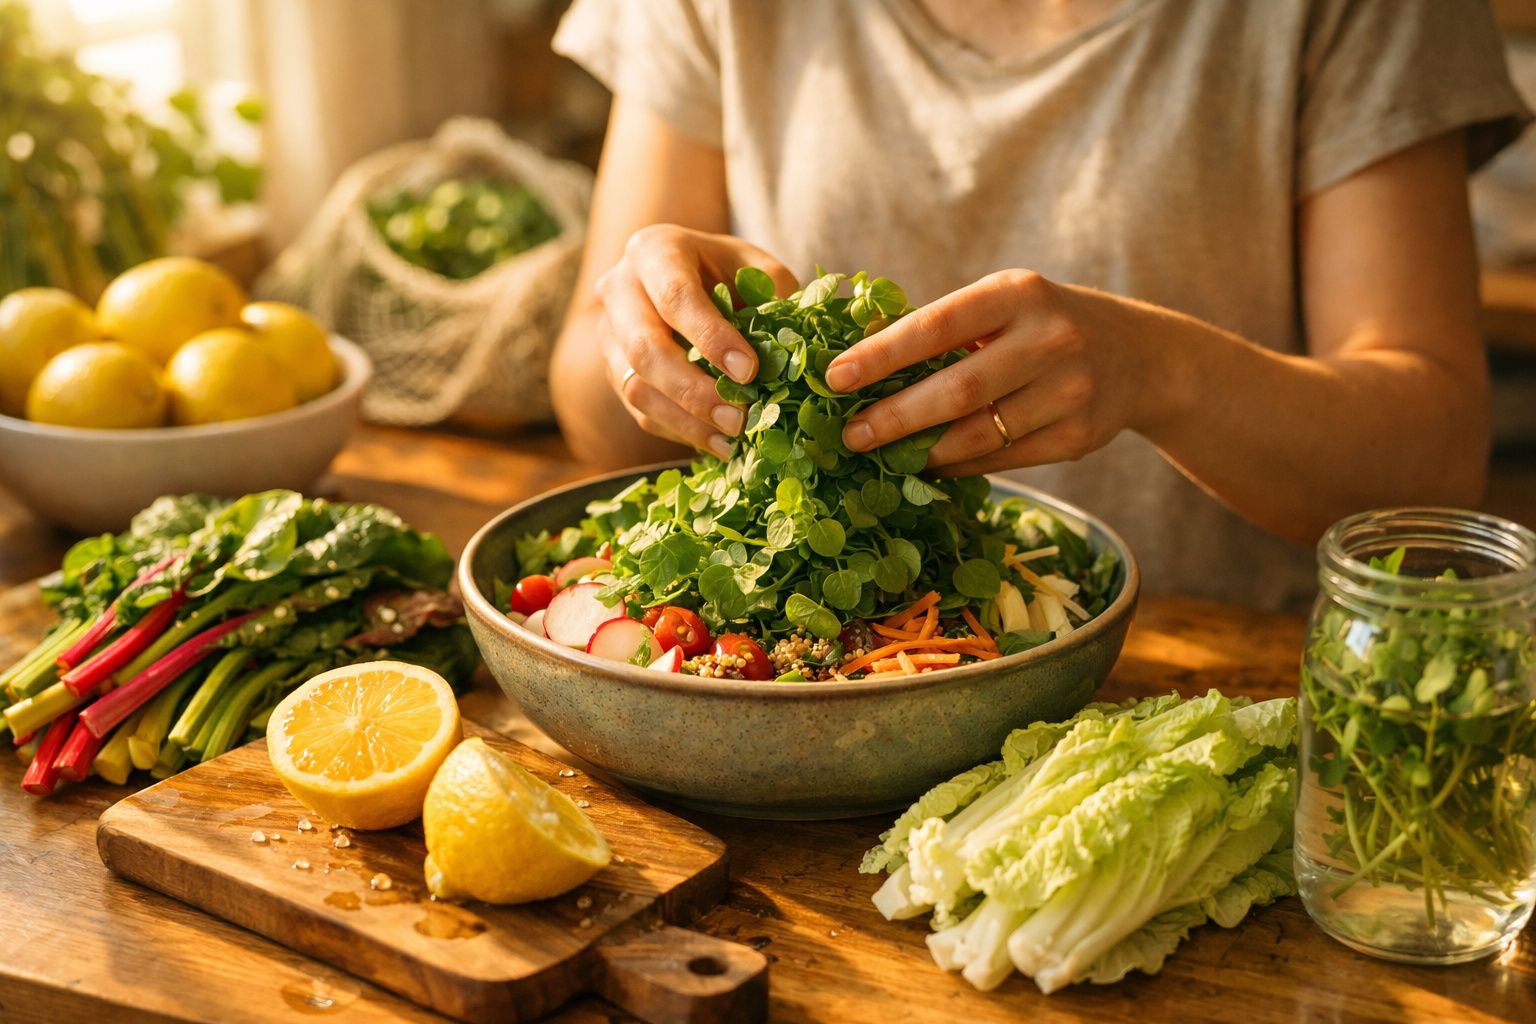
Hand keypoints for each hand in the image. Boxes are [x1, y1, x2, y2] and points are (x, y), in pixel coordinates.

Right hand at [595, 225, 797, 457]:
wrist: (690, 274)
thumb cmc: (730, 270)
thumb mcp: (758, 268)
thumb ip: (771, 299)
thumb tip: (781, 354)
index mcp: (653, 250)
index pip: (675, 297)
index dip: (710, 337)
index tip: (749, 371)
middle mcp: (619, 290)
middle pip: (645, 349)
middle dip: (694, 390)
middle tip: (740, 417)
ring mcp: (609, 335)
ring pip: (636, 387)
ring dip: (687, 419)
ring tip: (734, 437)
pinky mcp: (615, 372)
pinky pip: (641, 410)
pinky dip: (681, 431)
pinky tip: (719, 443)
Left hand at [825, 270, 1164, 475]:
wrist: (1140, 356)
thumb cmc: (1043, 324)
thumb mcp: (1004, 303)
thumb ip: (944, 328)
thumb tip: (857, 360)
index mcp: (1017, 294)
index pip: (937, 324)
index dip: (882, 354)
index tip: (834, 377)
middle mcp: (1049, 340)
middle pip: (957, 390)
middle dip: (894, 417)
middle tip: (849, 435)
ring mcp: (1068, 392)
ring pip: (977, 435)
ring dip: (921, 451)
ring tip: (881, 455)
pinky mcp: (1077, 438)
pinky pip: (1000, 460)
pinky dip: (956, 466)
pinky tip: (927, 466)